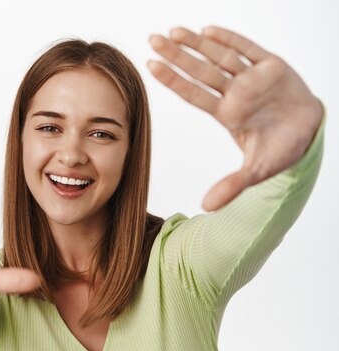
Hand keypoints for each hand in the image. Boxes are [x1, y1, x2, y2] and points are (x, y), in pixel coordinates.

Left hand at [147, 26, 322, 211]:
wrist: (312, 134)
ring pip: (220, 57)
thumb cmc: (280, 149)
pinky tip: (209, 31)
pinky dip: (231, 40)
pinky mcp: (273, 66)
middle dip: (177, 56)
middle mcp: (235, 93)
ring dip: (198, 44)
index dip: (173, 80)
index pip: (193, 94)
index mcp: (227, 114)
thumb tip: (207, 207)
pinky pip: (249, 50)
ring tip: (174, 31)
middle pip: (200, 71)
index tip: (151, 66)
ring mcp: (252, 78)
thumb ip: (232, 185)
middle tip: (153, 40)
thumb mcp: (256, 170)